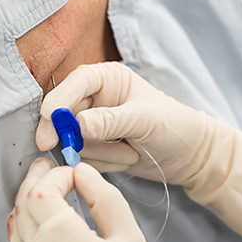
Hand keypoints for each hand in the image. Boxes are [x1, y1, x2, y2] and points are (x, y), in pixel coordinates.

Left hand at [5, 157, 173, 241]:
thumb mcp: (129, 238)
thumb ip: (104, 197)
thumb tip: (82, 172)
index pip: (42, 191)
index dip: (56, 174)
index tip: (73, 174)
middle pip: (22, 203)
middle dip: (36, 180)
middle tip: (47, 167)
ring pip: (13, 225)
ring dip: (26, 204)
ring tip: (43, 193)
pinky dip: (21, 230)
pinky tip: (38, 226)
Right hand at [36, 62, 241, 241]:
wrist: (191, 157)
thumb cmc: (174, 126)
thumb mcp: (144, 120)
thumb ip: (109, 121)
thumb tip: (77, 124)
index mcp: (107, 79)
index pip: (74, 84)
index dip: (59, 101)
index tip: (49, 119)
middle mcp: (95, 100)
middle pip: (64, 114)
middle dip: (70, 133)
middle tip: (60, 148)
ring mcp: (93, 126)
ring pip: (72, 140)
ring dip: (100, 152)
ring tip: (129, 150)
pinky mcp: (95, 148)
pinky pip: (83, 158)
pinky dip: (104, 163)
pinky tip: (126, 159)